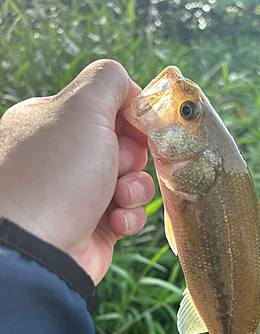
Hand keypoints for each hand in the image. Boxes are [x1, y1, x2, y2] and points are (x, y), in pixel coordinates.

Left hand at [0, 60, 154, 283]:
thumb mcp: (81, 109)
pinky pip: (128, 212)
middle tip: (120, 166)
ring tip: (118, 199)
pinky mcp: (95, 225)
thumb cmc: (57, 176)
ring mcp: (80, 193)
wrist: (39, 250)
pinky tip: (114, 223)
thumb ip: (107, 82)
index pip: (107, 108)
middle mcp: (64, 157)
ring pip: (132, 180)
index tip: (144, 126)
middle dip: (132, 157)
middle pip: (124, 145)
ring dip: (135, 189)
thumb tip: (127, 85)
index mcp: (53, 122)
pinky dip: (128, 216)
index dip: (131, 116)